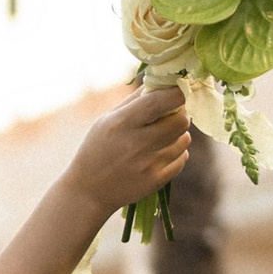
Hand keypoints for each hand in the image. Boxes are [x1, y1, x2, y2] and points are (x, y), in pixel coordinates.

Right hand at [67, 78, 190, 220]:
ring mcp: (147, 164)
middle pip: (180, 120)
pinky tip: (160, 154)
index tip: (180, 91)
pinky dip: (176, 153)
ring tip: (162, 137)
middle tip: (171, 116)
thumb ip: (135, 101)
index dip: (178, 93)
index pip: (161, 101)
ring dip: (178, 135)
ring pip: (184, 139)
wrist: (88, 191)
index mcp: (122, 123)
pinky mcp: (155, 181)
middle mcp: (136, 143)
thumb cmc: (98, 148)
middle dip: (180, 115)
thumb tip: (163, 82)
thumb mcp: (106, 120)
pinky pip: (182, 159)